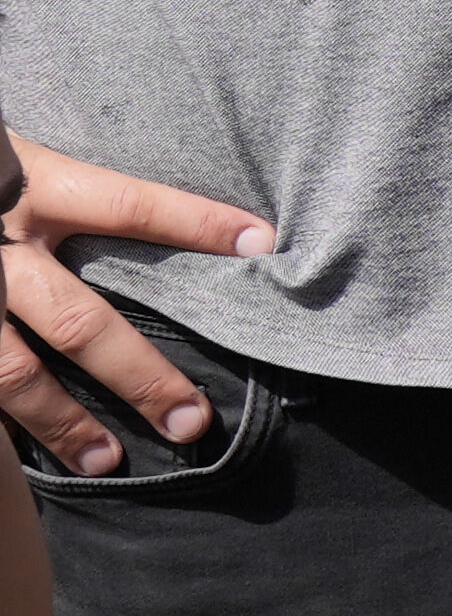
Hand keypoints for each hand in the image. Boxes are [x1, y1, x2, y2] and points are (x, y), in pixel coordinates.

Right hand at [1, 147, 278, 475]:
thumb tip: (183, 206)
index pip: (126, 206)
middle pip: (76, 321)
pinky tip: (32, 454)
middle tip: (190, 421)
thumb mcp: (16, 154)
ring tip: (108, 462)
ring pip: (12, 370)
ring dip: (63, 422)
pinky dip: (6, 423)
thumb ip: (73, 185)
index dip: (194, 223)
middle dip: (138, 375)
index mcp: (29, 190)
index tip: (261, 244)